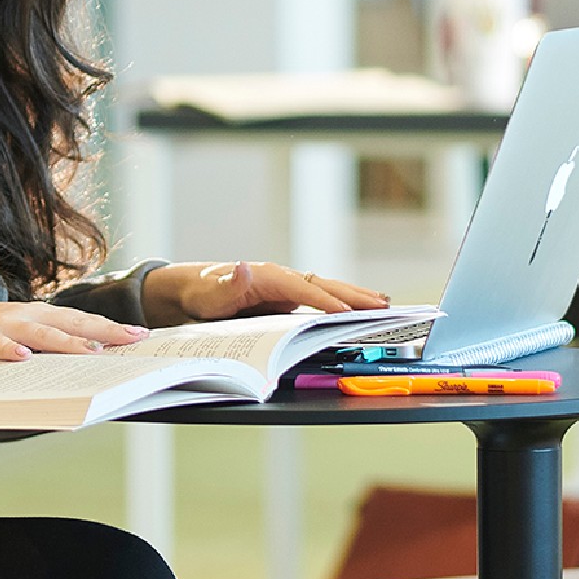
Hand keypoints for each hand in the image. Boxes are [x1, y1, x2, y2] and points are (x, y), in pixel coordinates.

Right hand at [0, 302, 150, 378]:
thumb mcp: (15, 340)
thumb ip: (43, 350)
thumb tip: (80, 366)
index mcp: (35, 316)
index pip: (80, 320)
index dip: (110, 327)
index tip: (141, 335)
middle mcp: (23, 315)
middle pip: (70, 322)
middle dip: (104, 331)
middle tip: (134, 339)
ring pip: (39, 334)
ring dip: (66, 342)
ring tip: (91, 351)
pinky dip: (6, 350)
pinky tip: (21, 358)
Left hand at [142, 261, 390, 326]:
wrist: (193, 289)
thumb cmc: (201, 294)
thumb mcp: (209, 295)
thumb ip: (228, 285)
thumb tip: (244, 267)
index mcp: (267, 276)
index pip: (303, 290)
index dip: (325, 301)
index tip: (346, 312)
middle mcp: (281, 277)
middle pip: (324, 284)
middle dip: (354, 295)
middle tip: (382, 305)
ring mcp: (286, 287)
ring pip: (327, 289)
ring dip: (355, 296)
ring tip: (384, 303)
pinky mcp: (287, 298)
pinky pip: (320, 298)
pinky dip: (342, 301)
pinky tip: (358, 307)